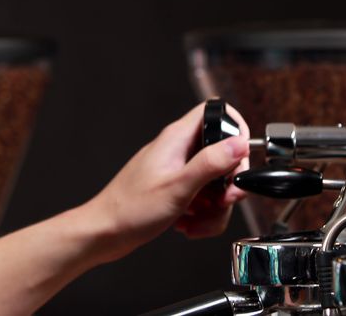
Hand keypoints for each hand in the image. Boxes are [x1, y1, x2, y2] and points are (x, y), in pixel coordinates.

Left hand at [82, 101, 250, 262]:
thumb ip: (210, 163)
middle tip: (223, 200)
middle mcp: (178, 151)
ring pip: (215, 182)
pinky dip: (203, 215)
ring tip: (199, 220)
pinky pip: (203, 199)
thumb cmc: (130, 210)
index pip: (215, 113)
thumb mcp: (178, 187)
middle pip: (222, 154)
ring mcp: (177, 171)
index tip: (241, 158)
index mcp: (177, 139)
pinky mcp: (175, 190)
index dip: (235, 129)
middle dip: (228, 183)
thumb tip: (239, 143)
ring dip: (215, 207)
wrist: (104, 233)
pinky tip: (189, 224)